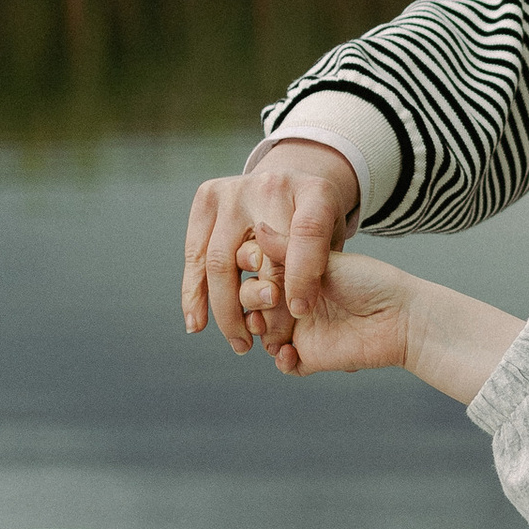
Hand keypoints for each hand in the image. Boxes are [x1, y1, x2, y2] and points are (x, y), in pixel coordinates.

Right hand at [183, 142, 358, 352]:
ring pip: (219, 259)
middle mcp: (271, 186)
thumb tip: (296, 310)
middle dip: (259, 304)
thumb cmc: (318, 226)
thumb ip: (320, 268)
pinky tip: (196, 323)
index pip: (307, 234)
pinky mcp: (206, 198)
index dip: (302, 276)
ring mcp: (234, 190)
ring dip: (224, 309)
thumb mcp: (334, 243)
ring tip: (238, 342)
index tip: (300, 313)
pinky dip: (193, 293)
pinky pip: (194, 253)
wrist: (290, 186)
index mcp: (315, 193)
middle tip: (266, 340)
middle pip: (258, 253)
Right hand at [237, 250, 525, 405]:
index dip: (250, 269)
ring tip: (268, 326)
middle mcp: (293, 302)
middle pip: (253, 302)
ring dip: (261, 330)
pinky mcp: (311, 357)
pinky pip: (285, 365)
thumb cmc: (370, 281)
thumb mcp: (325, 260)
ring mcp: (300, 331)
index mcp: (295, 274)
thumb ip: (289, 248)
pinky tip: (290, 352)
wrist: (402, 315)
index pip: (257, 272)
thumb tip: (256, 226)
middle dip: (251, 299)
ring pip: (263, 334)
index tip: (254, 263)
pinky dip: (282, 360)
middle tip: (269, 297)